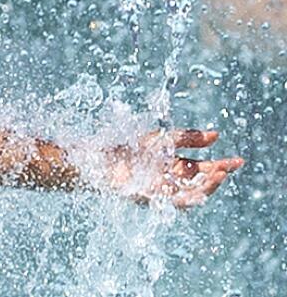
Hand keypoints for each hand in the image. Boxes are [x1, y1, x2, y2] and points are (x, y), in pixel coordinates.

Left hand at [106, 129, 243, 208]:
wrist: (99, 158)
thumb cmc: (128, 147)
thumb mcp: (162, 138)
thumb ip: (188, 137)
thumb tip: (216, 136)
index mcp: (174, 167)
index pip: (203, 167)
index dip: (221, 165)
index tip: (238, 160)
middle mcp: (171, 181)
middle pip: (199, 182)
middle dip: (216, 176)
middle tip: (227, 167)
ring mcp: (162, 191)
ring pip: (191, 195)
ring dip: (207, 187)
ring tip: (218, 174)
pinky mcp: (152, 199)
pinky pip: (174, 202)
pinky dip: (188, 196)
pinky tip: (198, 188)